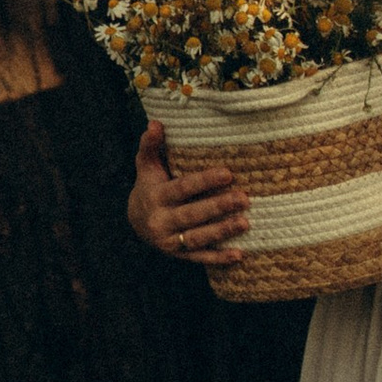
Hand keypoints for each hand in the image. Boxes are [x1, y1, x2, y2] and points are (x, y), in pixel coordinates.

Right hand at [128, 119, 249, 272]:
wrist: (136, 222)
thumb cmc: (149, 185)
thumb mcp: (146, 165)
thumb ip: (150, 145)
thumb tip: (155, 123)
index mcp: (156, 196)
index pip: (183, 188)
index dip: (205, 181)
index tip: (228, 174)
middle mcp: (161, 221)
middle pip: (193, 215)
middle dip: (219, 207)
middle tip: (245, 198)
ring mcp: (170, 241)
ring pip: (198, 238)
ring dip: (223, 232)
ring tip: (246, 223)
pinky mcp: (180, 255)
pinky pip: (201, 257)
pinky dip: (219, 258)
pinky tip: (239, 255)